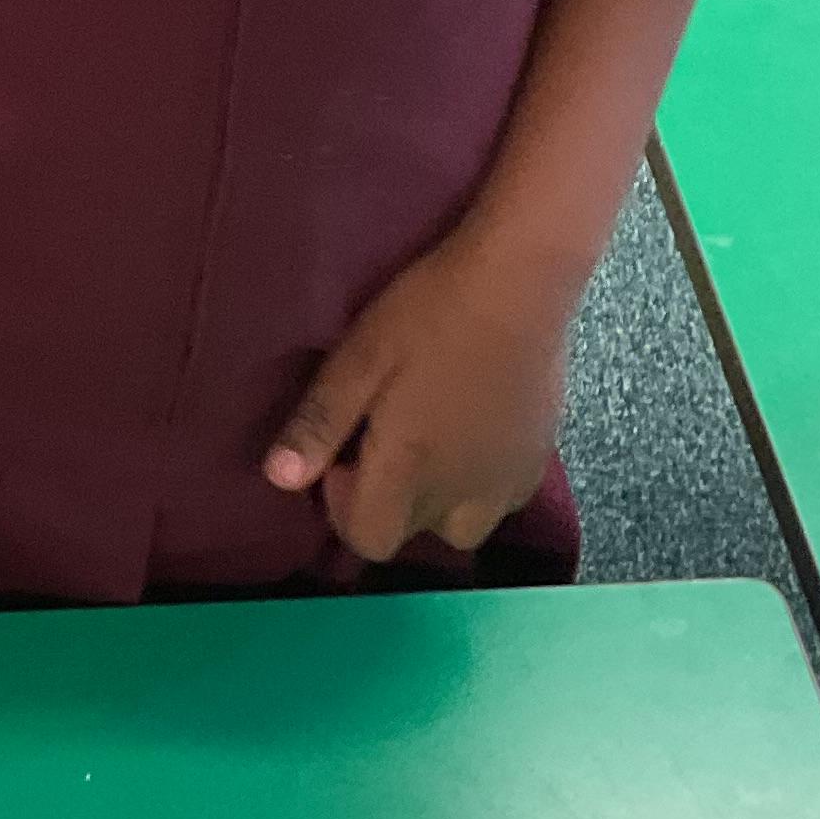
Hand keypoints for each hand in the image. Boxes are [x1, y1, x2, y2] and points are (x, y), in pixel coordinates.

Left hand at [262, 237, 572, 564]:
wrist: (522, 280)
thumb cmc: (431, 314)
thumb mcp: (359, 358)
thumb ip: (320, 423)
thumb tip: (278, 479)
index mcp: (412, 472)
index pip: (368, 538)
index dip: (343, 505)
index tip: (344, 454)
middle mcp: (464, 495)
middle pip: (410, 535)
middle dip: (385, 499)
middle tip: (381, 435)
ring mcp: (508, 481)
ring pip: (461, 528)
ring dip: (434, 502)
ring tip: (428, 441)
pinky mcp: (540, 460)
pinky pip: (501, 501)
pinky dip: (479, 487)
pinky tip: (473, 435)